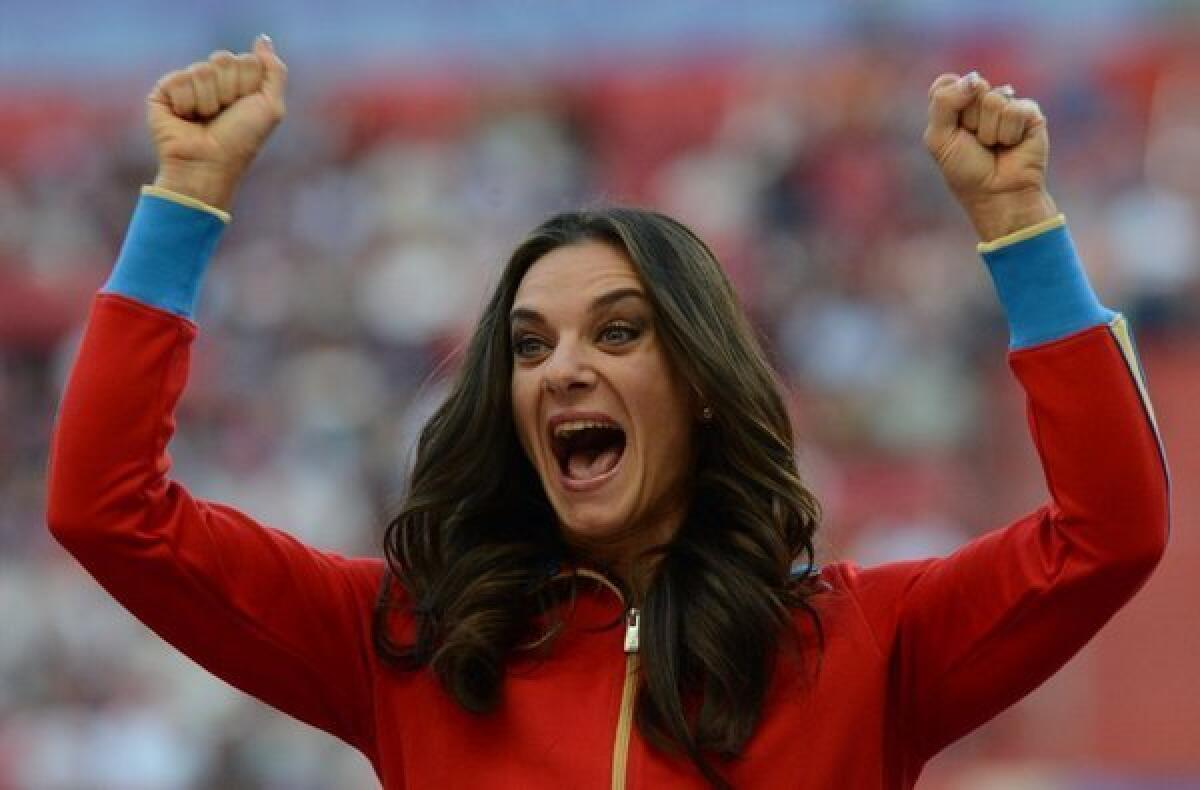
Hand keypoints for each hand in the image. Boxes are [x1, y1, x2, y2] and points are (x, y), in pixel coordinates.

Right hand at [146, 35, 287, 210]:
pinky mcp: (164, 92)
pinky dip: (187, 103)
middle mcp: (213, 82)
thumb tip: (262, 39)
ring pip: (201, 69)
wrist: (208, 165)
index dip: (248, 86)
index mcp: (238, 83)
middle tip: (224, 115)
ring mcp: (188, 85)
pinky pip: (179, 79)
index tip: (244, 109)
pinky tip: (185, 119)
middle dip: (229, 90)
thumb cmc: (241, 142)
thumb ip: (273, 71)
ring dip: (209, 100)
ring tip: (204, 120)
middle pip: (224, 58)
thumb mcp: (271, 107)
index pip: (247, 60)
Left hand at [924, 71, 1057, 241]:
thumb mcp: (939, 139)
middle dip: (969, 120)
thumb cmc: (966, 170)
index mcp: (956, 105)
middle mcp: (982, 101)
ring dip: (989, 131)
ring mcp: (1006, 105)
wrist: (997, 194)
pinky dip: (1009, 134)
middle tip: (976, 143)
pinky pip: (1014, 110)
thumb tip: (975, 78)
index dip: (948, 105)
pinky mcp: (1029, 113)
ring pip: (993, 99)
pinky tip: (1012, 145)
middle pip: (971, 87)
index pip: (946, 82)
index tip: (953, 131)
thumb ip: (944, 102)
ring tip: (994, 146)